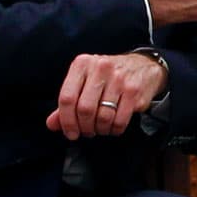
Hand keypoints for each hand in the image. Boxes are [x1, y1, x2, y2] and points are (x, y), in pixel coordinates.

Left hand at [47, 53, 167, 139]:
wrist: (144, 66)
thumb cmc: (109, 76)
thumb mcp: (85, 81)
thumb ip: (68, 102)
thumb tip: (52, 124)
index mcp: (82, 64)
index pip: (67, 97)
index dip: (66, 120)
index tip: (70, 132)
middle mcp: (100, 68)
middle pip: (85, 109)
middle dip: (84, 127)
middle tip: (87, 131)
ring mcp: (119, 79)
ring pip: (103, 117)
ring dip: (100, 130)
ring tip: (100, 128)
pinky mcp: (134, 91)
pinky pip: (120, 120)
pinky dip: (114, 130)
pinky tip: (113, 127)